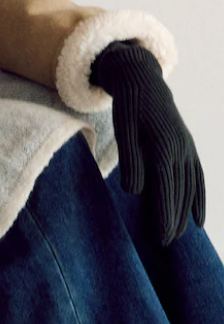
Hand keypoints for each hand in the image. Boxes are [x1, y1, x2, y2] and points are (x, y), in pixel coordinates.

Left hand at [90, 41, 204, 245]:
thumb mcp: (123, 128)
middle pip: (180, 191)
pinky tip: (198, 220)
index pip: (166, 188)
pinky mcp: (188, 147)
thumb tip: (135, 192)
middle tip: (165, 244)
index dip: (165, 214)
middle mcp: (181, 148)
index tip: (161, 237)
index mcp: (164, 145)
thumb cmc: (128, 106)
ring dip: (185, 213)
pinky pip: (198, 178)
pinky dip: (199, 199)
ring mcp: (188, 148)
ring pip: (190, 187)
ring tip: (178, 236)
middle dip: (174, 219)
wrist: (142, 80)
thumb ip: (130, 159)